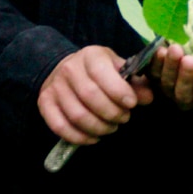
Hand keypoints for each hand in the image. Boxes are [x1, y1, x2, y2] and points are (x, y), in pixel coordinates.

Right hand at [38, 45, 153, 144]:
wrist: (65, 68)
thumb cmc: (99, 70)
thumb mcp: (118, 68)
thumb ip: (135, 82)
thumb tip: (148, 98)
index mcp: (91, 55)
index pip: (102, 74)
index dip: (118, 92)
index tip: (131, 104)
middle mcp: (69, 68)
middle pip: (90, 97)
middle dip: (111, 113)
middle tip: (124, 118)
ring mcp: (54, 86)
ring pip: (77, 115)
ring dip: (99, 127)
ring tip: (111, 128)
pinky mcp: (44, 103)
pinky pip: (60, 126)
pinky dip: (79, 137)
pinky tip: (94, 138)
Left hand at [149, 41, 192, 114]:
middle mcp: (189, 97)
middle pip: (183, 95)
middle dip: (185, 77)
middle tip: (189, 59)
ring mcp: (171, 87)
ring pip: (166, 84)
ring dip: (169, 68)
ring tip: (174, 49)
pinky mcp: (157, 73)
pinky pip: (153, 72)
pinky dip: (155, 62)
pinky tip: (159, 48)